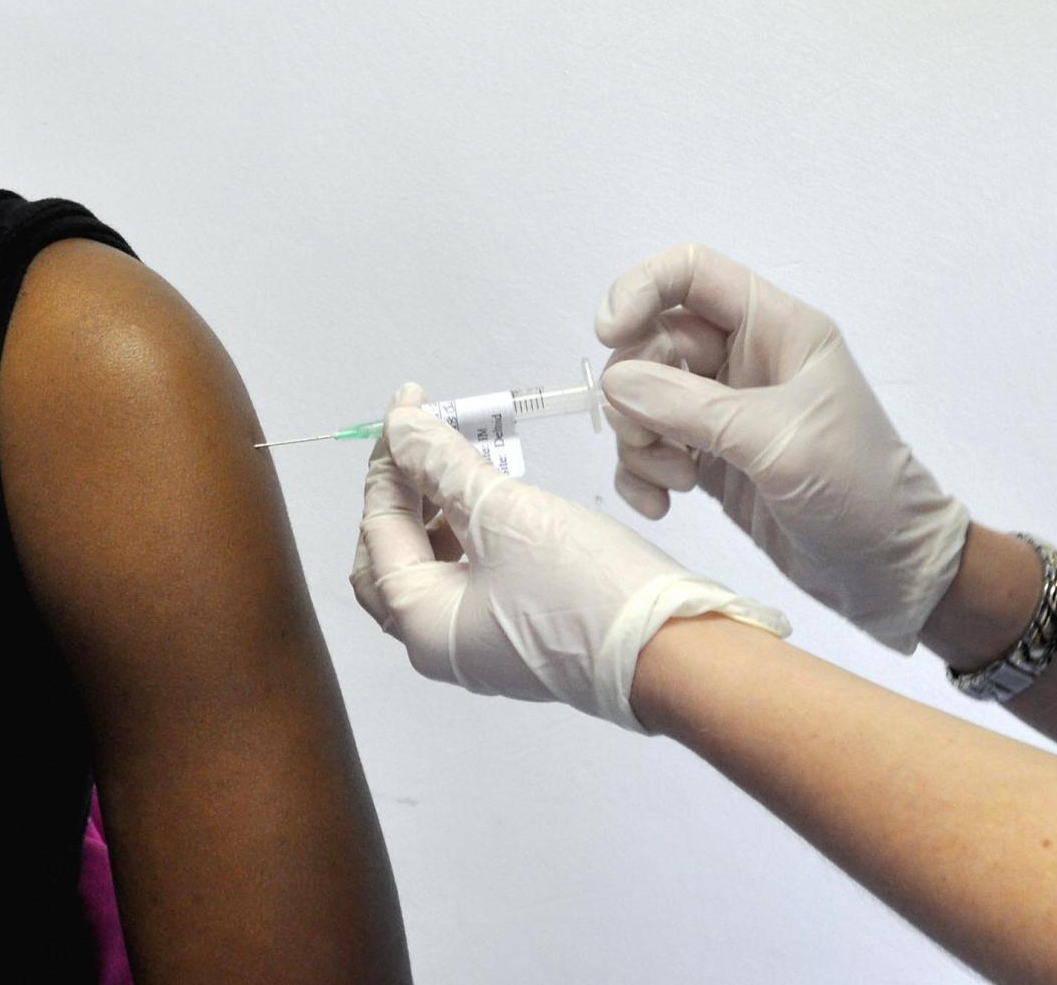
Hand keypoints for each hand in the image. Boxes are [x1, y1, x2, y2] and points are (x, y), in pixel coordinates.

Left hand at [350, 392, 789, 731]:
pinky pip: (475, 575)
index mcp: (422, 623)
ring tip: (460, 457)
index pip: (379, 527)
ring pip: (435, 565)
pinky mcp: (522, 634)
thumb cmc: (588, 592)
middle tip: (421, 438)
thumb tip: (401, 430)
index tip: (407, 405)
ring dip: (439, 509)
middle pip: (393, 556)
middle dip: (402, 492)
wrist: (677, 651)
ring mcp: (484, 644)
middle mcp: (442, 643)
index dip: (389, 460)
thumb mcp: (506, 513)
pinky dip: (472, 532)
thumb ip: (444, 465)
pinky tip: (494, 497)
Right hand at [595, 242, 969, 652]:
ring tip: (672, 481)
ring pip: (644, 395)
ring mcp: (725, 409)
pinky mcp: (711, 457)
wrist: (888, 569)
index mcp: (777, 328)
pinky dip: (642, 471)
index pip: (693, 272)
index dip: (642, 289)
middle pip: (655, 339)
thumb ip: (690, 408)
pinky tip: (661, 504)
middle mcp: (747, 358)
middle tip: (648, 440)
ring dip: (639, 437)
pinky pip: (650, 444)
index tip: (609, 334)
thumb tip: (614, 382)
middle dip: (636, 389)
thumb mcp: (775, 441)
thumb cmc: (856, 488)